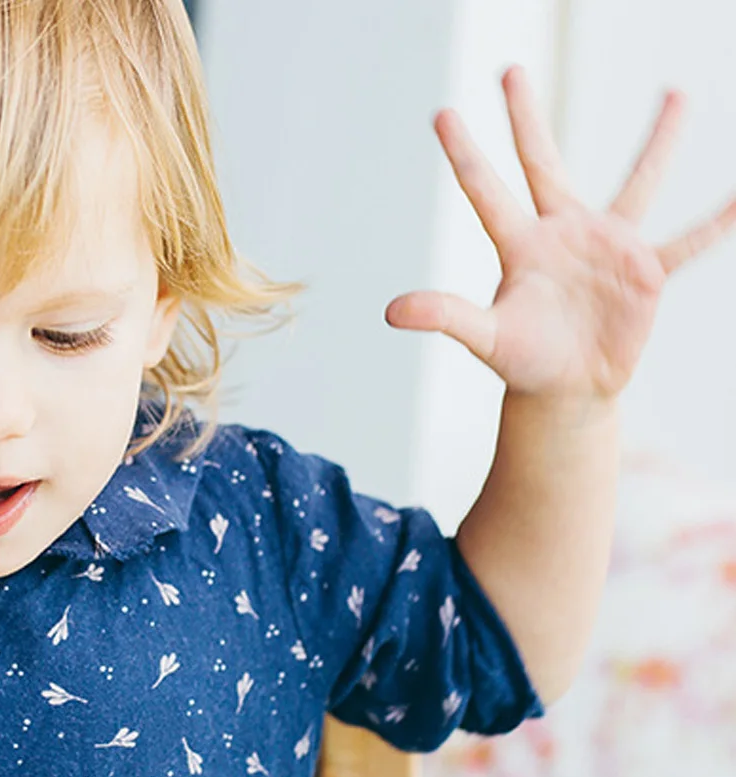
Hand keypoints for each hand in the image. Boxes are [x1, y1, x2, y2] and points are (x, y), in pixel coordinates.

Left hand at [386, 67, 735, 399]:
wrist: (566, 390)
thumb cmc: (524, 362)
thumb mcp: (484, 338)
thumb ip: (444, 316)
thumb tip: (390, 311)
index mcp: (520, 247)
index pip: (486, 191)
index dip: (465, 154)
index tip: (442, 113)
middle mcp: (562, 233)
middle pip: (542, 163)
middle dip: (525, 118)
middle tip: (511, 69)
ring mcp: (608, 247)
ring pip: (637, 183)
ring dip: (658, 141)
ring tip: (676, 92)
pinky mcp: (645, 274)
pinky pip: (689, 242)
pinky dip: (718, 222)